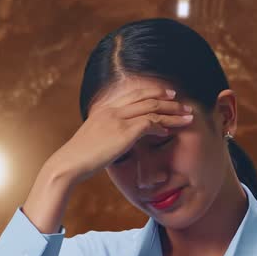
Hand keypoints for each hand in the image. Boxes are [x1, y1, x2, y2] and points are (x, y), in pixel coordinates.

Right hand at [48, 85, 194, 185]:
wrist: (69, 163)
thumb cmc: (80, 157)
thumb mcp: (93, 139)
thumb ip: (106, 133)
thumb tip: (115, 139)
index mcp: (105, 108)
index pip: (135, 93)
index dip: (154, 92)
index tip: (169, 94)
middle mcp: (112, 109)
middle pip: (147, 98)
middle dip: (169, 100)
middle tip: (185, 104)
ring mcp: (118, 119)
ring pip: (153, 109)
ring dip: (173, 113)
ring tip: (188, 117)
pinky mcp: (124, 132)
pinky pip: (149, 124)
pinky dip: (162, 127)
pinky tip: (169, 133)